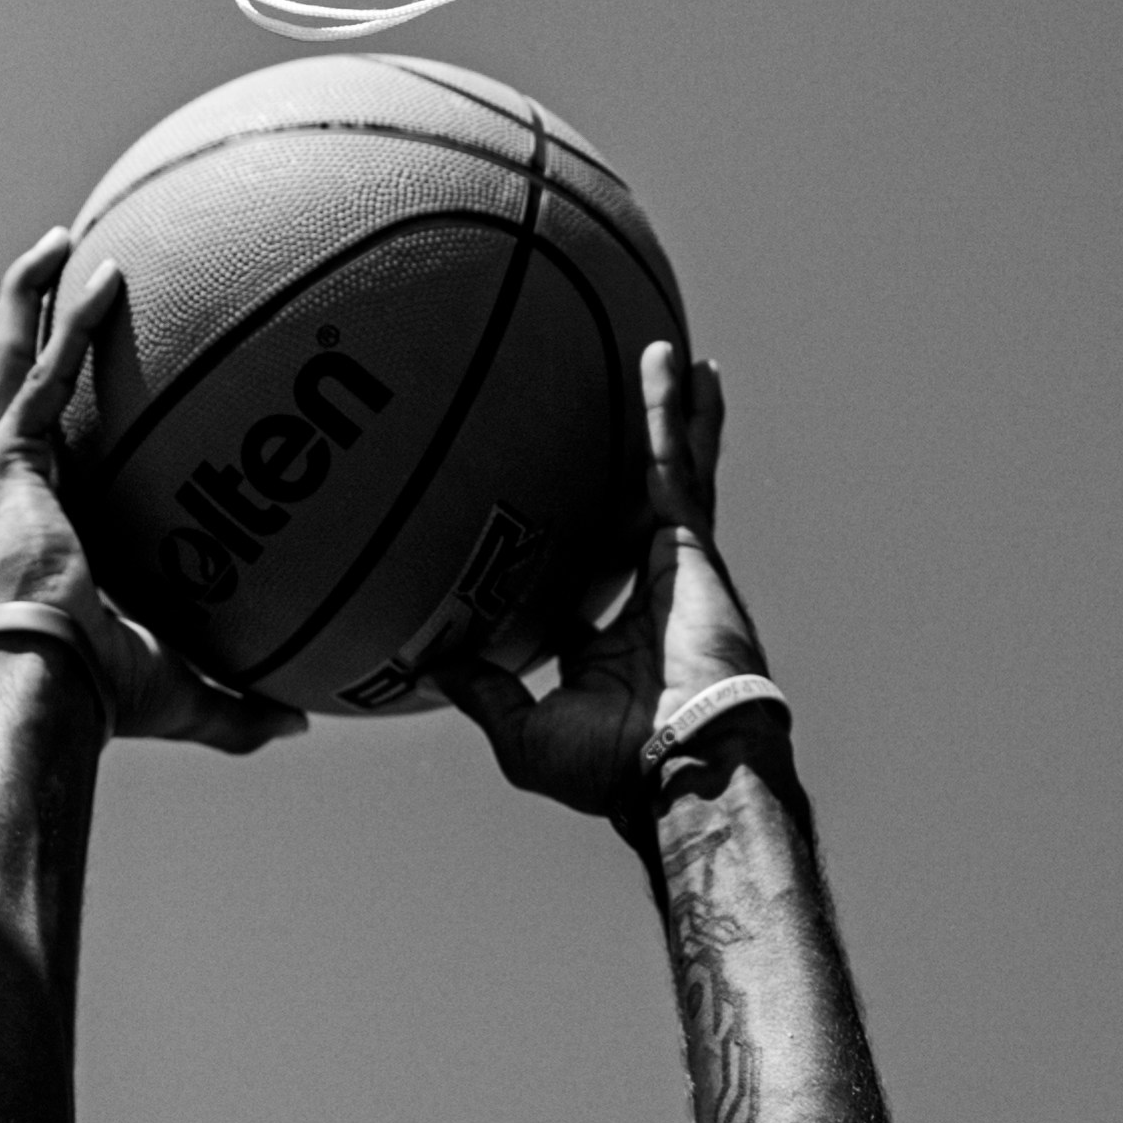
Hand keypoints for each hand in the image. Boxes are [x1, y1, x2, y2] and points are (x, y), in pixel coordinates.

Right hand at [0, 232, 306, 758]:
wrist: (54, 681)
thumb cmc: (108, 692)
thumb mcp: (191, 687)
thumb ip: (243, 703)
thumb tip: (302, 723)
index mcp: (53, 523)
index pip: (60, 444)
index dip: (74, 399)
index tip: (111, 362)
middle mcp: (21, 486)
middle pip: (21, 382)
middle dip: (38, 319)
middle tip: (68, 265)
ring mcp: (5, 468)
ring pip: (12, 358)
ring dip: (32, 295)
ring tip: (61, 240)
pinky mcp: (7, 459)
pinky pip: (46, 372)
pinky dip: (72, 321)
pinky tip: (101, 271)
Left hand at [441, 342, 772, 826]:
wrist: (681, 765)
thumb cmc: (614, 768)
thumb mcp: (524, 734)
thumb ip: (485, 694)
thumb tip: (430, 667)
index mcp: (608, 642)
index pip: (583, 580)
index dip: (566, 548)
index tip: (539, 517)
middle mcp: (645, 594)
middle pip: (635, 507)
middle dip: (637, 459)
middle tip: (625, 404)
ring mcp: (675, 565)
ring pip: (668, 472)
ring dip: (668, 413)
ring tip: (667, 354)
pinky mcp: (692, 545)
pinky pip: (678, 464)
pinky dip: (675, 412)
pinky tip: (677, 363)